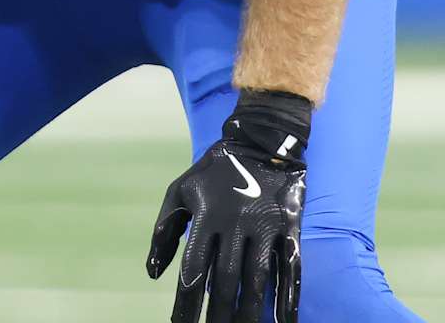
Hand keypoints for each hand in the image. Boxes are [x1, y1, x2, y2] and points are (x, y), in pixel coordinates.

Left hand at [147, 89, 311, 322]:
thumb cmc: (214, 170)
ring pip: (257, 280)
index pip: (194, 270)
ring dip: (249, 314)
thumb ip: (164, 230)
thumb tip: (153, 274)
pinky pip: (291, 270)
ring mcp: (266, 227)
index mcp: (207, 217)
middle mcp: (236, 224)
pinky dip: (289, 300)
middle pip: (226, 281)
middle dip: (218, 315)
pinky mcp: (291, 228)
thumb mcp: (180, 190)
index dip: (186, 303)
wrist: (262, 139)